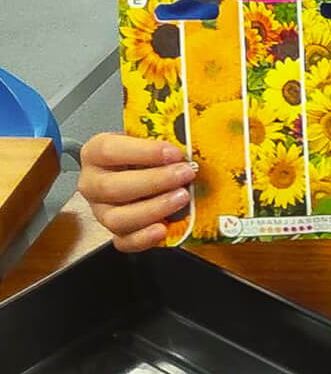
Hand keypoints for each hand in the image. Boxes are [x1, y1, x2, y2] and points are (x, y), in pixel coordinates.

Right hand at [78, 133, 195, 252]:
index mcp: (96, 153)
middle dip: (155, 181)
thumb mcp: (151, 134)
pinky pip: (124, 241)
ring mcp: (101, 210)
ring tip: (181, 198)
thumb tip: (194, 132)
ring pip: (117, 218)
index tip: (174, 152)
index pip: (109, 150)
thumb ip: (165, 132)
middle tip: (185, 174)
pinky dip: (144, 238)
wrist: (145, 168)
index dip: (144, 152)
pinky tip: (163, 229)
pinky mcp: (115, 231)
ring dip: (153, 209)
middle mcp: (93, 183)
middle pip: (112, 188)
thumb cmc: (148, 151)